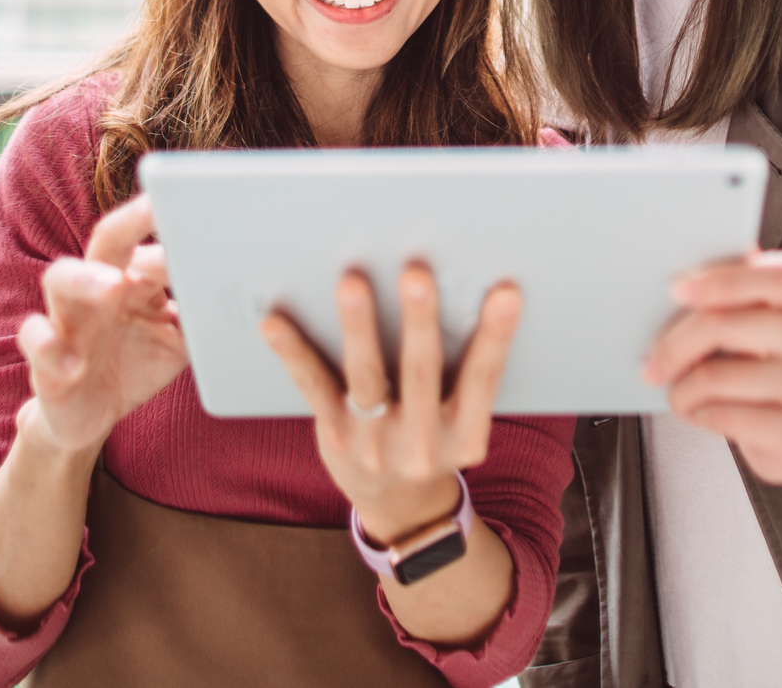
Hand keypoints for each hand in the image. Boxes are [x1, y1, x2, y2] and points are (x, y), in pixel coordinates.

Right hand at [16, 194, 188, 457]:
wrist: (87, 418)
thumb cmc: (134, 365)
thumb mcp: (177, 341)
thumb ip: (201, 316)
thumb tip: (251, 298)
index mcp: (132, 278)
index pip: (150, 243)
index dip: (174, 232)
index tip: (204, 214)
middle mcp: (96, 287)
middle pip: (106, 242)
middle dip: (129, 223)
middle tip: (153, 208)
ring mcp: (66, 317)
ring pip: (61, 278)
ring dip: (86, 278)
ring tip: (112, 285)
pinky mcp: (42, 357)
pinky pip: (36, 341)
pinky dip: (50, 349)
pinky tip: (72, 364)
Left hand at [261, 263, 520, 543]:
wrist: (401, 508)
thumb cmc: (437, 440)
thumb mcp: (463, 422)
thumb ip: (464, 373)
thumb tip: (463, 294)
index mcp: (465, 437)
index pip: (483, 380)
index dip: (496, 336)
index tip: (507, 293)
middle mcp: (421, 444)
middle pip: (421, 373)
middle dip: (420, 320)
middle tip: (417, 274)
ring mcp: (373, 442)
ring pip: (367, 376)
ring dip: (359, 326)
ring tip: (352, 283)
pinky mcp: (334, 434)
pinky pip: (312, 386)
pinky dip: (293, 352)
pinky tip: (274, 323)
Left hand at [642, 248, 781, 500]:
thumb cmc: (767, 366)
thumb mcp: (758, 324)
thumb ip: (729, 299)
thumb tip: (675, 287)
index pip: (774, 277)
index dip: (721, 280)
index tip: (676, 290)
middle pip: (725, 325)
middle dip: (674, 345)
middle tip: (651, 365)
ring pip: (716, 376)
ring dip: (681, 389)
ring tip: (676, 394)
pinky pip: (726, 416)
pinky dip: (699, 415)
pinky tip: (700, 414)